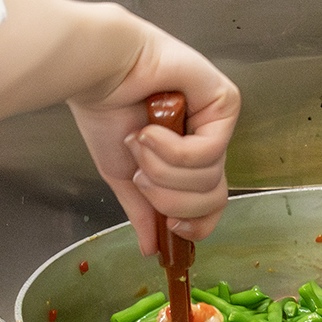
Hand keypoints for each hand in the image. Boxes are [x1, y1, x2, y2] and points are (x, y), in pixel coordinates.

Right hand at [0, 0, 239, 258]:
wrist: (96, 72)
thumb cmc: (105, 110)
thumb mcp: (122, 174)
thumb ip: (142, 211)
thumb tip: (151, 249)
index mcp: (186, 158)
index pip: (210, 206)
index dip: (194, 224)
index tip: (171, 228)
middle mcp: (207, 140)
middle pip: (212, 199)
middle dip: (170, 197)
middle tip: (142, 174)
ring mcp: (218, 122)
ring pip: (209, 179)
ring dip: (164, 169)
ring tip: (141, 140)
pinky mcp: (224, 102)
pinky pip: (209, 152)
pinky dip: (173, 149)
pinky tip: (152, 128)